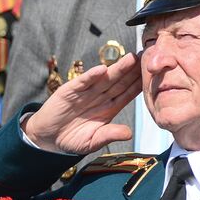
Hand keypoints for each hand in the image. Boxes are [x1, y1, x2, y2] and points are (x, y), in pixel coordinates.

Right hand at [23, 53, 140, 155]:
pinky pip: (82, 82)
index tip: (153, 76)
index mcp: (108, 109)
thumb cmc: (71, 140)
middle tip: (147, 58)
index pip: (127, 94)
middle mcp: (99, 97)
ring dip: (116, 68)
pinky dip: (90, 76)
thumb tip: (129, 134)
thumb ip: (110, 135)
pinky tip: (101, 69)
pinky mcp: (69, 91)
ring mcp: (85, 93)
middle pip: (118, 82)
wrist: (47, 138)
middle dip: (132, 71)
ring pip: (104, 79)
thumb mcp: (93, 141)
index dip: (138, 85)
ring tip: (130, 58)